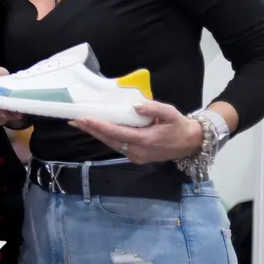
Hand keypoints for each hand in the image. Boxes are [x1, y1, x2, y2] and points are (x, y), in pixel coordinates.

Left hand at [71, 101, 203, 163]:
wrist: (190, 143)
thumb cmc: (179, 126)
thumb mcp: (170, 113)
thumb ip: (153, 108)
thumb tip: (135, 106)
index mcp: (146, 140)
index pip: (117, 133)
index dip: (99, 126)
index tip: (85, 119)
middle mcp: (138, 151)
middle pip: (109, 140)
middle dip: (91, 130)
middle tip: (74, 120)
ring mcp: (136, 156)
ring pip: (112, 144)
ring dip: (96, 134)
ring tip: (80, 124)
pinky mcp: (136, 157)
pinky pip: (117, 146)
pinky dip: (106, 137)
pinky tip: (96, 129)